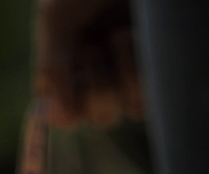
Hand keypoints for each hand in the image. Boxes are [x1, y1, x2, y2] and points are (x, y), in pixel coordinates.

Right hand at [36, 0, 143, 128]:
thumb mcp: (56, 18)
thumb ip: (51, 66)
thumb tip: (61, 120)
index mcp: (65, 74)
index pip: (64, 116)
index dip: (67, 110)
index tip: (68, 89)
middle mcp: (97, 80)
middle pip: (100, 116)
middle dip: (98, 85)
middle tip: (92, 48)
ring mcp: (129, 77)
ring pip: (128, 109)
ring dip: (124, 73)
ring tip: (120, 34)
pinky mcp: (156, 70)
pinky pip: (152, 93)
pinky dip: (143, 68)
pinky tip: (138, 37)